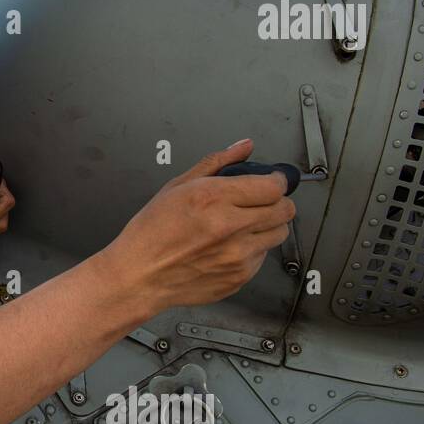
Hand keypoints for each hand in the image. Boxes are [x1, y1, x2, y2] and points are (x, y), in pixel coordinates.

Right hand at [97, 138, 295, 314]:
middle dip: (276, 202)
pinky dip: (252, 249)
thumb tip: (243, 147)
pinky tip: (229, 246)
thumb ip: (216, 163)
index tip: (271, 182)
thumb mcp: (177, 187)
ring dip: (268, 226)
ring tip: (243, 225)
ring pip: (279, 234)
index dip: (276, 181)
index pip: (273, 187)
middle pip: (284, 210)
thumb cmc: (151, 233)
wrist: (139, 276)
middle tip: (260, 202)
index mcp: (212, 198)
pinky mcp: (240, 277)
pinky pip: (263, 257)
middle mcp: (229, 227)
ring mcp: (237, 255)